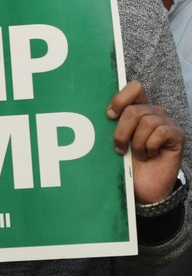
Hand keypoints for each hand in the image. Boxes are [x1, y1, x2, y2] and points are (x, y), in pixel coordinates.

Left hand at [108, 81, 184, 203]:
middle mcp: (154, 112)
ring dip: (136, 143)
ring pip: (146, 122)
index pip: (134, 88)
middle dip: (121, 132)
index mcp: (138, 109)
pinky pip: (160, 132)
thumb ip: (110, 124)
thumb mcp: (113, 140)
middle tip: (120, 149)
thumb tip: (97, 112)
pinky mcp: (177, 135)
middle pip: (134, 109)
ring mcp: (167, 123)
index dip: (120, 99)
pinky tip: (150, 155)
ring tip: (138, 155)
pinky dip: (150, 147)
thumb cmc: (126, 162)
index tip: (109, 116)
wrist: (143, 187)